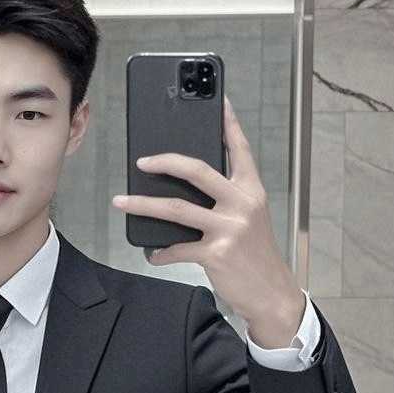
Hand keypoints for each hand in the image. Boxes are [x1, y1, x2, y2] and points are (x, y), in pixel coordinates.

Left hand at [111, 95, 303, 342]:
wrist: (271, 292)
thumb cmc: (254, 253)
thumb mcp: (248, 219)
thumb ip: (225, 199)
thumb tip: (181, 188)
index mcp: (251, 190)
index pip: (239, 148)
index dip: (228, 122)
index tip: (217, 99)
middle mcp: (242, 203)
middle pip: (197, 171)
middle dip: (165, 162)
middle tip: (141, 161)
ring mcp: (230, 228)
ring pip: (176, 209)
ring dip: (143, 205)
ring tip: (122, 202)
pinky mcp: (217, 253)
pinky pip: (177, 248)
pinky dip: (160, 252)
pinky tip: (153, 253)